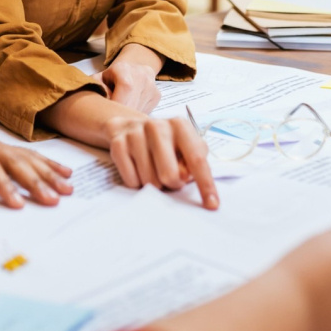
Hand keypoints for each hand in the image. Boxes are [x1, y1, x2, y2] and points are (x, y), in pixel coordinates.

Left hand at [0, 91, 73, 208]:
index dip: (3, 184)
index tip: (17, 203)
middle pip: (15, 162)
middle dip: (36, 181)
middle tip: (53, 199)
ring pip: (26, 158)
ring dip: (48, 174)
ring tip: (67, 190)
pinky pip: (27, 155)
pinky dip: (47, 164)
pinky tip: (64, 173)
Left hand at [95, 43, 163, 111]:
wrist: (132, 68)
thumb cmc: (111, 77)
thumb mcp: (99, 80)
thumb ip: (97, 89)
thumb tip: (102, 103)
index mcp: (123, 68)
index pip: (125, 87)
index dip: (117, 103)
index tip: (108, 113)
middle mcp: (141, 75)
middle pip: (132, 102)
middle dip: (121, 113)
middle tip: (112, 118)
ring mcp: (151, 85)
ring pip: (138, 109)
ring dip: (128, 115)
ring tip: (119, 112)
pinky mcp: (157, 95)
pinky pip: (145, 111)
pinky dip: (135, 114)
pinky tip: (129, 109)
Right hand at [103, 111, 218, 209]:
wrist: (129, 127)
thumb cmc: (164, 142)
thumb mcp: (184, 146)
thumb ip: (192, 163)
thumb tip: (185, 178)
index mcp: (180, 126)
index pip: (197, 159)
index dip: (205, 184)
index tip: (212, 204)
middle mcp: (157, 126)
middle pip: (170, 175)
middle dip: (172, 184)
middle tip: (170, 179)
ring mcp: (135, 134)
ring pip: (150, 181)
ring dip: (154, 184)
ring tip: (152, 170)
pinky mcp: (118, 145)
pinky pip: (131, 180)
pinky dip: (137, 182)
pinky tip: (138, 168)